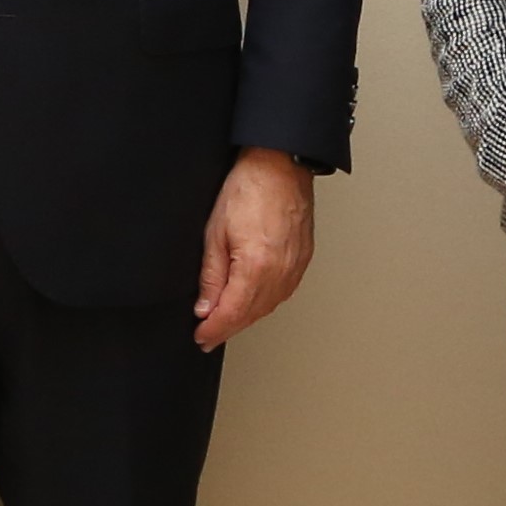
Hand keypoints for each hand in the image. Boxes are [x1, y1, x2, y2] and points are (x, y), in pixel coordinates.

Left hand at [193, 147, 313, 350]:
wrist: (279, 166)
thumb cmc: (248, 189)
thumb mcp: (215, 233)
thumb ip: (211, 276)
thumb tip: (205, 307)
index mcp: (257, 267)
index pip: (233, 313)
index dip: (214, 330)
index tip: (202, 338)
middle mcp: (281, 272)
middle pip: (252, 315)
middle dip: (228, 328)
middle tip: (209, 336)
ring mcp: (296, 267)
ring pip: (269, 306)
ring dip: (246, 317)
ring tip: (226, 322)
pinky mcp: (303, 260)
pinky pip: (283, 292)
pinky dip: (264, 303)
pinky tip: (252, 302)